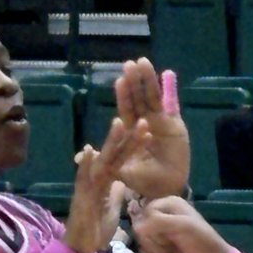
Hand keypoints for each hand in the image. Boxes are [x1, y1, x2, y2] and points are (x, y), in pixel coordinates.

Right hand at [64, 118, 149, 252]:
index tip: (148, 132)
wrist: (81, 246)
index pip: (122, 159)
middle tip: (142, 121)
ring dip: (109, 142)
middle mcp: (96, 179)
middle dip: (128, 138)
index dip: (134, 146)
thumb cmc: (95, 228)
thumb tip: (121, 182)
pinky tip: (89, 150)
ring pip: (101, 161)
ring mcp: (87, 186)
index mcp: (105, 181)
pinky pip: (83, 179)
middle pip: (114, 154)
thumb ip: (115, 193)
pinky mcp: (81, 197)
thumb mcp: (111, 208)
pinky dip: (85, 165)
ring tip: (119, 122)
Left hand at [113, 58, 189, 200]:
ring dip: (148, 80)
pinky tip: (166, 75)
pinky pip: (171, 105)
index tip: (119, 81)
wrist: (167, 189)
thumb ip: (102, 163)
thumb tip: (77, 156)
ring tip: (144, 63)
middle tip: (129, 64)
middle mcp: (144, 121)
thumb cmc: (144, 181)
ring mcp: (160, 122)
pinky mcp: (175, 125)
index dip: (124, 96)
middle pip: (139, 98)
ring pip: (153, 97)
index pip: (126, 110)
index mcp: (131, 131)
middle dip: (134, 82)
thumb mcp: (120, 173)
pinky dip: (168, 91)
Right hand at [134, 196, 230, 252]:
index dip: (154, 223)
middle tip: (171, 241)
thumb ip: (157, 221)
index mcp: (168, 203)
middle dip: (154, 236)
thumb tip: (136, 228)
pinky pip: (143, 250)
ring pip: (141, 239)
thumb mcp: (181, 225)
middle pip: (140, 225)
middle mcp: (161, 215)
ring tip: (171, 249)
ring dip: (156, 247)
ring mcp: (159, 233)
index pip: (146, 211)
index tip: (170, 230)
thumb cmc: (201, 240)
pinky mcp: (157, 248)